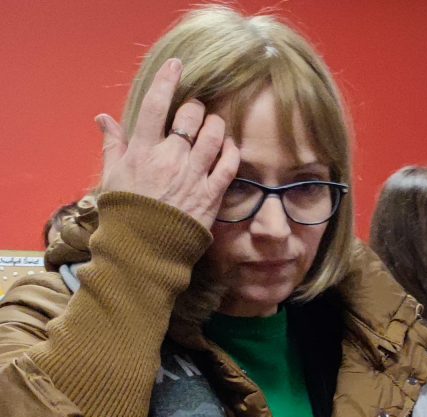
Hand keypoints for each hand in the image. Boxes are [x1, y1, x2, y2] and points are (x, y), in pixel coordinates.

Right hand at [97, 58, 239, 225]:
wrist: (145, 248)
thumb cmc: (126, 211)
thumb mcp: (112, 176)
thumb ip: (112, 144)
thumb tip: (103, 118)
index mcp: (143, 150)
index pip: (156, 105)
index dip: (168, 81)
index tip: (177, 66)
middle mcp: (170, 158)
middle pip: (191, 117)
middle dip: (197, 107)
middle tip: (197, 110)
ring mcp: (193, 176)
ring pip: (214, 137)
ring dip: (218, 125)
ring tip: (215, 124)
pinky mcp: (211, 195)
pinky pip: (229, 165)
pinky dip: (232, 151)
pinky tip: (230, 147)